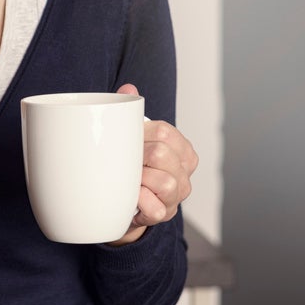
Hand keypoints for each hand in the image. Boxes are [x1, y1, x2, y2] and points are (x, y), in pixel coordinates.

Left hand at [111, 83, 197, 245]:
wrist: (120, 204)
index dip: (139, 135)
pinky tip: (131, 199)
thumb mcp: (131, 140)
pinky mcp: (164, 214)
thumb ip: (131, 114)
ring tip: (127, 180)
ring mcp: (177, 195)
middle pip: (162, 154)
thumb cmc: (130, 167)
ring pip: (165, 182)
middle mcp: (184, 171)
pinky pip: (155, 208)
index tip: (125, 142)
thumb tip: (128, 89)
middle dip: (138, 158)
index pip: (164, 132)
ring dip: (140, 180)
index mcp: (181, 149)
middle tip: (122, 162)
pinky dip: (141, 203)